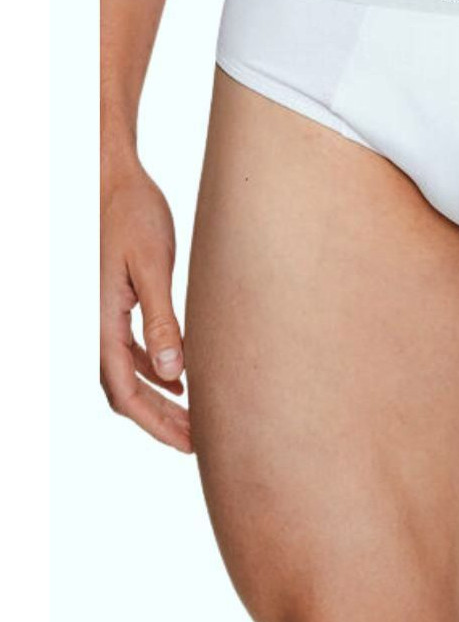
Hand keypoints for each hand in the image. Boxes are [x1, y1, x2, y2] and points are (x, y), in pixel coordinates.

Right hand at [100, 154, 191, 451]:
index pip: (123, 390)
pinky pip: (127, 349)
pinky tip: (179, 375)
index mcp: (102, 319)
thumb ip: (161, 318)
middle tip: (199, 442)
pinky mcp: (114, 300)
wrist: (113, 178)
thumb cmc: (134, 213)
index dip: (156, 423)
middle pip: (123, 389)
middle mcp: (96, 321)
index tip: (189, 443)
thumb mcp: (153, 265)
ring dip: (157, 396)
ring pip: (125, 372)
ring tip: (194, 417)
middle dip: (159, 420)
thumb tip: (172, 371)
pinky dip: (152, 368)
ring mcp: (102, 312)